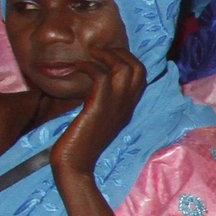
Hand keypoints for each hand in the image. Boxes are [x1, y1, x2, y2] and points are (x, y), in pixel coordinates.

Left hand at [48, 46, 145, 186]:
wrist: (74, 164)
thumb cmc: (79, 143)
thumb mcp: (97, 118)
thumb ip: (100, 101)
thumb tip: (92, 82)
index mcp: (127, 107)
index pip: (140, 75)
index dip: (127, 58)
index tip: (107, 54)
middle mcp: (126, 105)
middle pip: (138, 68)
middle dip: (119, 52)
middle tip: (98, 50)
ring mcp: (114, 107)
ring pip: (124, 69)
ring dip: (106, 55)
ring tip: (89, 54)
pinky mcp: (98, 108)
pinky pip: (101, 77)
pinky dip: (89, 66)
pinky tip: (77, 67)